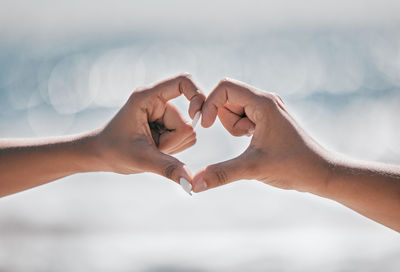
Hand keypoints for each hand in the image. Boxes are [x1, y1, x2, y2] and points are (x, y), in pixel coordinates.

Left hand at [96, 74, 204, 182]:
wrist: (100, 155)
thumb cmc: (113, 151)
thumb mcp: (141, 159)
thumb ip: (168, 168)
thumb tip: (191, 183)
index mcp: (148, 97)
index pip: (183, 81)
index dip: (197, 96)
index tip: (195, 117)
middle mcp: (158, 100)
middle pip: (188, 121)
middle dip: (173, 141)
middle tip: (150, 146)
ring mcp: (164, 113)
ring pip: (188, 132)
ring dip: (172, 146)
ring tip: (150, 146)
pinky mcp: (166, 123)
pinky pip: (185, 138)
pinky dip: (173, 148)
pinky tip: (155, 148)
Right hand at [192, 78, 331, 193]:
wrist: (321, 172)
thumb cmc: (294, 166)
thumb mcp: (253, 169)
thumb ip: (221, 174)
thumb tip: (194, 185)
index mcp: (263, 103)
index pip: (225, 87)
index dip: (210, 103)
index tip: (205, 127)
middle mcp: (265, 101)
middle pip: (227, 99)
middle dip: (225, 120)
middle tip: (244, 138)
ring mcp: (266, 110)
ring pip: (233, 110)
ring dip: (233, 127)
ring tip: (252, 142)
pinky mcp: (267, 120)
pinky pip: (242, 118)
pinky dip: (241, 130)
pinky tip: (256, 143)